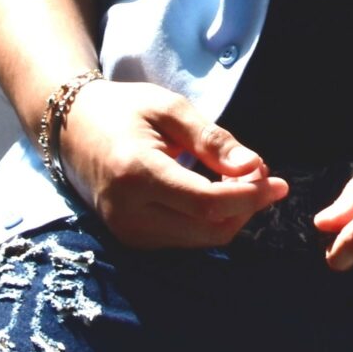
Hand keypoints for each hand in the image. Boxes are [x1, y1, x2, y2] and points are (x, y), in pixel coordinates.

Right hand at [58, 79, 287, 248]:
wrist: (73, 129)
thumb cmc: (125, 109)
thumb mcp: (171, 109)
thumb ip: (212, 140)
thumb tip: (254, 168)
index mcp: (138, 173)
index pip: (206, 203)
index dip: (249, 197)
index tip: (279, 182)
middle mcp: (129, 213)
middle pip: (207, 231)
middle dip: (245, 207)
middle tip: (262, 173)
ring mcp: (126, 232)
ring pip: (198, 242)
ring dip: (230, 216)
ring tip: (239, 178)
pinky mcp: (129, 239)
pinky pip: (182, 241)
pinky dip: (209, 221)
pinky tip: (216, 191)